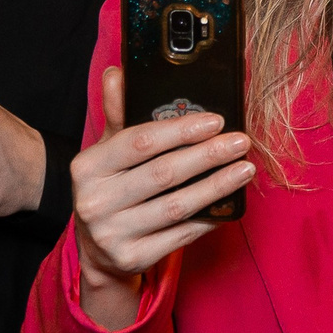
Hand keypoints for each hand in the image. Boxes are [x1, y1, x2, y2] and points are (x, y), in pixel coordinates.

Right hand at [72, 67, 255, 329]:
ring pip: (178, 206)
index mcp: (86, 167)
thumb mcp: (108, 152)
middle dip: (208, 155)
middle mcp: (94, 201)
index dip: (180, 130)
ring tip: (245, 169)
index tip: (216, 120)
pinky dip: (209, 217)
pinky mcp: (133, 258)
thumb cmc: (111, 189)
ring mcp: (113, 234)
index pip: (139, 141)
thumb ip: (118, 115)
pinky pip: (182, 235)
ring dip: (218, 186)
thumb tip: (117, 73)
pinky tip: (229, 202)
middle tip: (240, 142)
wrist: (99, 251)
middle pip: (163, 173)